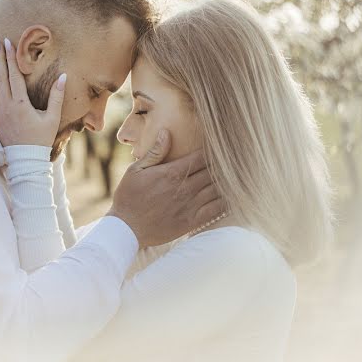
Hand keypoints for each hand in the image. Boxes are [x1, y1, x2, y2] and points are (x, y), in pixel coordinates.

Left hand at [0, 37, 66, 147]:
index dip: (11, 58)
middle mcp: (6, 106)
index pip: (13, 75)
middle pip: (0, 76)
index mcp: (21, 104)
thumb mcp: (53, 118)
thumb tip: (64, 76)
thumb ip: (57, 96)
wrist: (25, 160)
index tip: (8, 43)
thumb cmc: (41, 139)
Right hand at [107, 130, 225, 247]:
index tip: (220, 146)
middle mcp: (184, 188)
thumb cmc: (129, 197)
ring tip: (235, 174)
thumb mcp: (136, 170)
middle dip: (222, 164)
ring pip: (217, 189)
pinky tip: (231, 195)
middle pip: (213, 171)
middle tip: (232, 159)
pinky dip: (226, 201)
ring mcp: (190, 206)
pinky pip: (216, 210)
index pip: (201, 157)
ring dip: (226, 181)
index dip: (213, 151)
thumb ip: (155, 152)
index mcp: (172, 173)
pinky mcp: (192, 221)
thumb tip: (167, 132)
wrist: (126, 229)